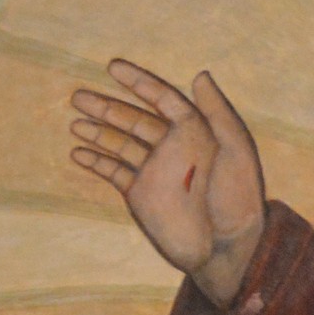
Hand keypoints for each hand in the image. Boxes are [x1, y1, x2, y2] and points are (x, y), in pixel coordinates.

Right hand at [69, 60, 266, 308]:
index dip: (139, 81)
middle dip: (107, 106)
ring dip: (97, 131)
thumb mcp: (236, 151)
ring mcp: (155, 171)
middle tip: (78, 96)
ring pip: (120, 143)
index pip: (162, 98)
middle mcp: (172, 148)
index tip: (112, 66)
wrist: (228, 248)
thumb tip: (200, 74)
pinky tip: (77, 153)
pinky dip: (96, 162)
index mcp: (195, 131)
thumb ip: (218, 113)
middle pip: (134, 119)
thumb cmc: (239, 200)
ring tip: (75, 123)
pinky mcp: (142, 195)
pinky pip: (114, 172)